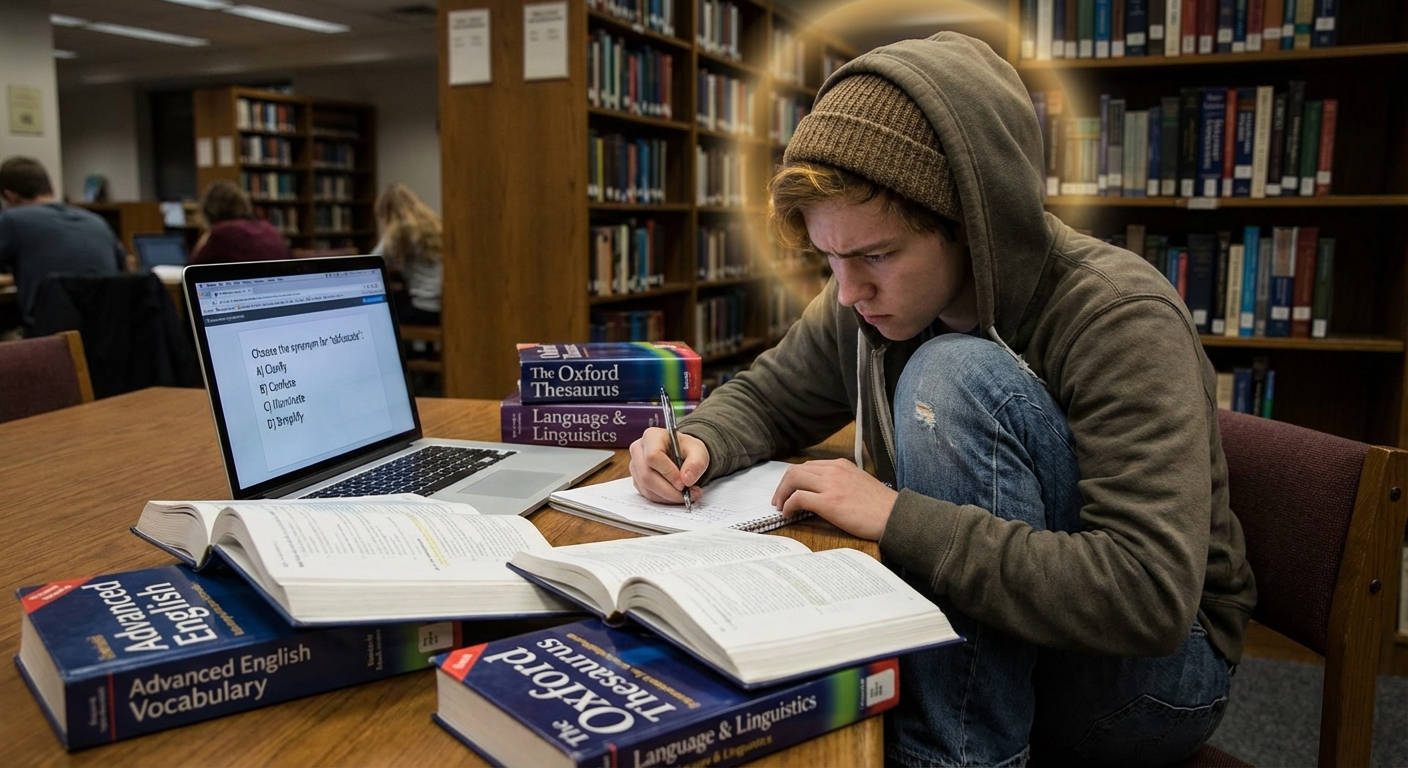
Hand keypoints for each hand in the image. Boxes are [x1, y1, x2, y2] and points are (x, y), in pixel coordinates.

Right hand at [629, 427, 708, 504]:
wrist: (682, 455)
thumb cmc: (687, 450)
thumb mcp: (699, 451)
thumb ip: (696, 463)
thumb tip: (687, 480)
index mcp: (651, 436)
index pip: (653, 456)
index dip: (668, 472)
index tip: (684, 483)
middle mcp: (638, 450)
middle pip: (647, 476)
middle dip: (669, 490)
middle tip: (688, 494)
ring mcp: (635, 466)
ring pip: (647, 488)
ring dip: (668, 496)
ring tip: (686, 495)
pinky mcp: (637, 480)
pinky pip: (647, 494)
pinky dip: (664, 498)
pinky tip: (676, 494)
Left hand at [771, 459, 897, 540]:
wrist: (894, 516)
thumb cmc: (879, 506)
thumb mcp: (859, 482)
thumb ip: (840, 481)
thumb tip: (821, 491)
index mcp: (841, 465)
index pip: (808, 465)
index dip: (793, 478)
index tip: (789, 490)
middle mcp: (834, 470)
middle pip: (796, 470)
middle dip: (783, 485)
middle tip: (778, 499)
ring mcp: (830, 485)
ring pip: (793, 480)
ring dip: (782, 494)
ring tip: (780, 506)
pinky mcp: (829, 502)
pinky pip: (798, 498)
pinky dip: (788, 505)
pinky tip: (788, 514)